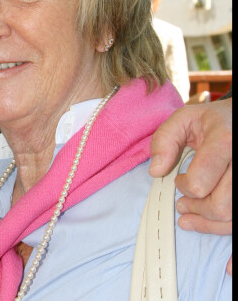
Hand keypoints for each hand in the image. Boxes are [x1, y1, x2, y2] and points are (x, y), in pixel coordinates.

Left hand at [149, 98, 231, 274]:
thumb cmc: (213, 120)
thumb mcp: (184, 118)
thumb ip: (165, 140)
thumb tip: (155, 171)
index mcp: (224, 142)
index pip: (201, 182)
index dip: (185, 187)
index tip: (179, 181)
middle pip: (221, 205)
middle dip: (197, 210)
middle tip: (182, 205)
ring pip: (234, 218)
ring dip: (211, 226)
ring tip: (190, 219)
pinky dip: (235, 251)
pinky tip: (228, 266)